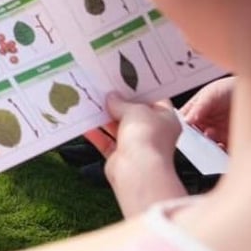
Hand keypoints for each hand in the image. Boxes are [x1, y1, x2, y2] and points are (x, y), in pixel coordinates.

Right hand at [84, 93, 184, 215]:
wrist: (138, 171)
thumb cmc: (146, 137)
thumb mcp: (135, 110)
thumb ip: (121, 102)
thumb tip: (112, 97)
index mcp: (165, 119)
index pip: (154, 99)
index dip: (140, 89)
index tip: (124, 80)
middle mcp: (153, 132)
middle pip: (133, 113)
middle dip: (117, 103)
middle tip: (103, 89)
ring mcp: (137, 145)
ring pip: (117, 127)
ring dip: (104, 117)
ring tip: (90, 102)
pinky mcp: (120, 156)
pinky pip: (106, 142)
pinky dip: (96, 134)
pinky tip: (85, 124)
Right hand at [178, 76, 233, 150]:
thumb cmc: (229, 88)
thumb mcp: (211, 94)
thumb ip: (199, 107)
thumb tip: (187, 120)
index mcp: (195, 110)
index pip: (184, 121)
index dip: (183, 128)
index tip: (184, 133)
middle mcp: (204, 122)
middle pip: (194, 135)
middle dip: (195, 140)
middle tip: (198, 141)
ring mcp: (216, 131)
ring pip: (207, 144)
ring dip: (207, 147)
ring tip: (210, 144)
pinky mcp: (229, 139)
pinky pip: (221, 149)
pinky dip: (219, 152)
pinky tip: (220, 148)